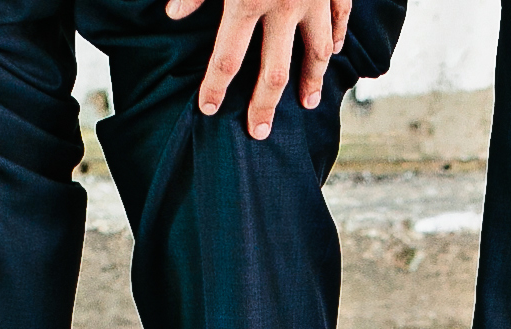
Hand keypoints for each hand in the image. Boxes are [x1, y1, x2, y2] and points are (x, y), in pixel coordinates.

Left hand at [167, 0, 349, 140]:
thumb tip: (172, 14)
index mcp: (247, 0)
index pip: (227, 57)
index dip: (216, 86)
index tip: (208, 108)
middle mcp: (283, 7)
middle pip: (272, 70)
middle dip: (264, 106)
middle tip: (259, 134)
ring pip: (314, 52)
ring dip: (310, 81)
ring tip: (307, 103)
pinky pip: (337, 19)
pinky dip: (335, 39)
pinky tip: (331, 54)